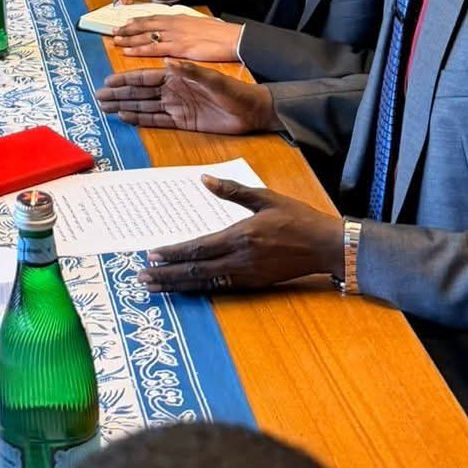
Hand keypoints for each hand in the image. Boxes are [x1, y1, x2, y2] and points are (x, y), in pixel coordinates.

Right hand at [96, 59, 277, 134]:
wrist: (253, 111)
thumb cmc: (235, 92)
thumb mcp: (214, 80)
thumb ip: (190, 71)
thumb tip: (168, 61)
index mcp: (178, 76)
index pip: (146, 78)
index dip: (126, 79)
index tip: (108, 81)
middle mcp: (173, 90)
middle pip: (140, 92)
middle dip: (119, 93)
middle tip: (98, 96)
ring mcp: (176, 106)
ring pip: (144, 105)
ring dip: (126, 105)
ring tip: (106, 107)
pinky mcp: (183, 121)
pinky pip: (157, 120)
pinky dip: (141, 118)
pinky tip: (126, 117)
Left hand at [118, 14, 243, 62]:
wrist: (232, 37)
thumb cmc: (219, 33)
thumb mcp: (198, 24)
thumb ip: (184, 26)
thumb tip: (177, 29)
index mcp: (178, 18)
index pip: (153, 18)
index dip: (138, 21)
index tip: (126, 22)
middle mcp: (173, 24)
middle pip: (145, 25)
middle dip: (128, 28)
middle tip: (114, 31)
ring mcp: (174, 35)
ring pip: (146, 36)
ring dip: (129, 38)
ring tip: (115, 40)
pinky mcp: (179, 48)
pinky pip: (154, 48)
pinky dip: (139, 50)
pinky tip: (127, 52)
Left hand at [139, 176, 343, 292]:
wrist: (326, 246)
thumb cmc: (296, 217)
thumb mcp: (265, 197)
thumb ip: (232, 190)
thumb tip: (204, 179)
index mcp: (241, 236)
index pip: (199, 247)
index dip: (173, 253)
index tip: (151, 254)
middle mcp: (241, 259)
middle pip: (196, 270)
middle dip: (166, 275)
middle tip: (141, 278)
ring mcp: (247, 275)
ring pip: (205, 282)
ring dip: (178, 285)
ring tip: (154, 287)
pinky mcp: (254, 284)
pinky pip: (220, 287)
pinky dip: (199, 288)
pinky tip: (185, 288)